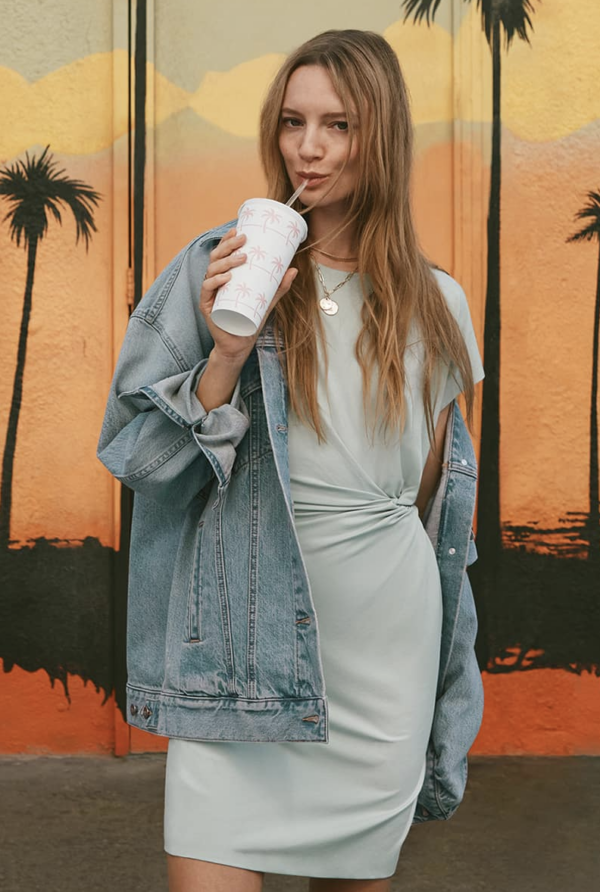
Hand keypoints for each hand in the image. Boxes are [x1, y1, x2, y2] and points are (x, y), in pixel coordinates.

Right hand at [199, 227, 297, 363]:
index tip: (239, 230)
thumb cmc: (251, 319)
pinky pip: (207, 290)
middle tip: (243, 240)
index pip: (222, 253)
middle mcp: (214, 281)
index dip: (227, 240)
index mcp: (224, 275)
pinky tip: (226, 277)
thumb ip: (279, 286)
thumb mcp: (267, 300)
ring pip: (212, 270)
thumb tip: (293, 269)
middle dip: (228, 245)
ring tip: (241, 258)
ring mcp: (210, 293)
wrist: (240, 343)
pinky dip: (215, 282)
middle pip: (216, 257)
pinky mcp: (207, 306)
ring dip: (225, 261)